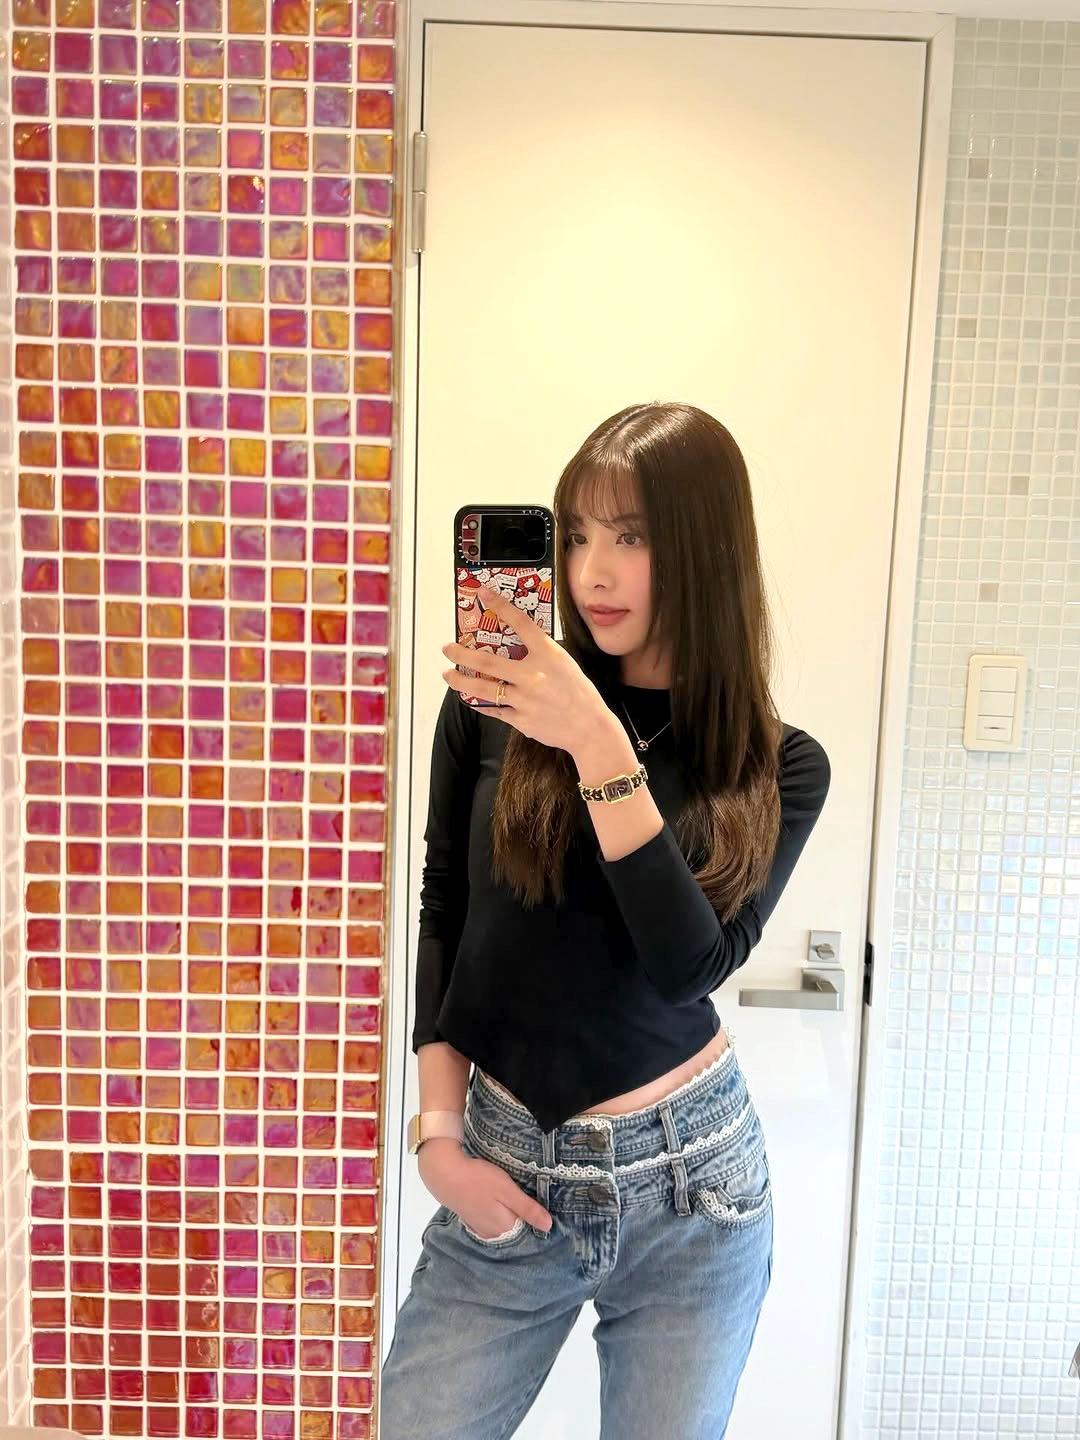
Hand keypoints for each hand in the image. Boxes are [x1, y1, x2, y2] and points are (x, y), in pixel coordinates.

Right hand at [418, 1138, 552, 1238]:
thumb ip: (527, 1209)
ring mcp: (483, 1229)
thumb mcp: (507, 1190)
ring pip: (506, 1229)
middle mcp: (495, 1234)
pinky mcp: (475, 1221)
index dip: (539, 1225)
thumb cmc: (480, 1180)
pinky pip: (495, 1225)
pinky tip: (505, 1209)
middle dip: (529, 1224)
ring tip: (526, 1207)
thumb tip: (548, 1226)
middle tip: (539, 1207)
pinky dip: (502, 1219)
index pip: (530, 1233)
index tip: (551, 1216)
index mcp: (505, 1227)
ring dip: (515, 1221)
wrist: (446, 1175)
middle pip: (518, 1233)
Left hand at [442, 586, 616, 757]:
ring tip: (448, 675)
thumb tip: (512, 642)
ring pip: (483, 688)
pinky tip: (469, 697)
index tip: (483, 594)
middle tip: (448, 648)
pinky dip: (478, 702)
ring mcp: (525, 699)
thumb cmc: (577, 692)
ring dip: (460, 680)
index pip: (520, 623)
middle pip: (488, 662)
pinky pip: (493, 709)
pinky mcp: (521, 719)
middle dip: (461, 653)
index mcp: (548, 655)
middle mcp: (533, 676)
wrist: (589, 727)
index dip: (500, 606)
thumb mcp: (563, 662)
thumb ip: (539, 652)